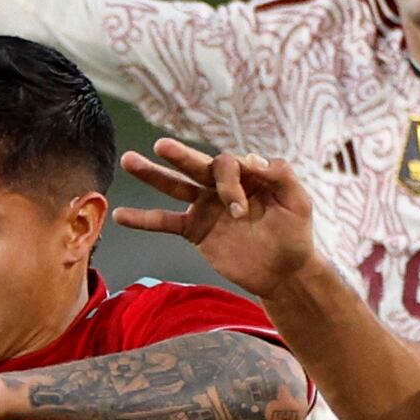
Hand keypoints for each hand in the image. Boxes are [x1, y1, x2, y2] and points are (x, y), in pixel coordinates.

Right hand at [114, 139, 322, 299]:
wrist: (285, 273)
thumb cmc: (295, 235)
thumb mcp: (298, 202)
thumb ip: (281, 176)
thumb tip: (252, 159)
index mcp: (246, 176)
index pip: (227, 165)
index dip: (230, 182)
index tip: (240, 210)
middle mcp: (222, 187)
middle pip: (196, 165)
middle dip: (180, 156)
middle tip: (161, 146)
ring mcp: (206, 208)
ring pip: (175, 187)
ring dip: (152, 174)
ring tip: (128, 161)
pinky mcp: (196, 231)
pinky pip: (166, 223)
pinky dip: (143, 220)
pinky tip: (120, 216)